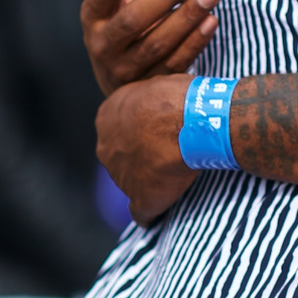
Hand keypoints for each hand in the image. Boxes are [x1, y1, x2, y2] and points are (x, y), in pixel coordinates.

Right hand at [82, 0, 220, 95]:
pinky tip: (212, 19)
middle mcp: (102, 44)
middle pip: (134, 18)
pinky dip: (195, 42)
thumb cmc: (130, 18)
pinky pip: (174, 64)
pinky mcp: (148, 88)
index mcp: (92, 14)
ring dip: (188, 16)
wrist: (122, 75)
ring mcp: (123, 70)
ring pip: (157, 44)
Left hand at [97, 75, 197, 222]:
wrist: (191, 121)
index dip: (141, 130)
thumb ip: (147, 100)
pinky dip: (150, 212)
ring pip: (132, 182)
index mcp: (106, 117)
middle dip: (140, 156)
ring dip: (149, 180)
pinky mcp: (141, 197)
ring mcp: (120, 176)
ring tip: (175, 172)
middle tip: (168, 150)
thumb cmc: (177, 97)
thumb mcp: (155, 85)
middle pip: (121, 156)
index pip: (119, 128)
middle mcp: (105, 147)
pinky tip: (159, 212)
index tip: (160, 130)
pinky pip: (142, 211)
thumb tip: (158, 101)